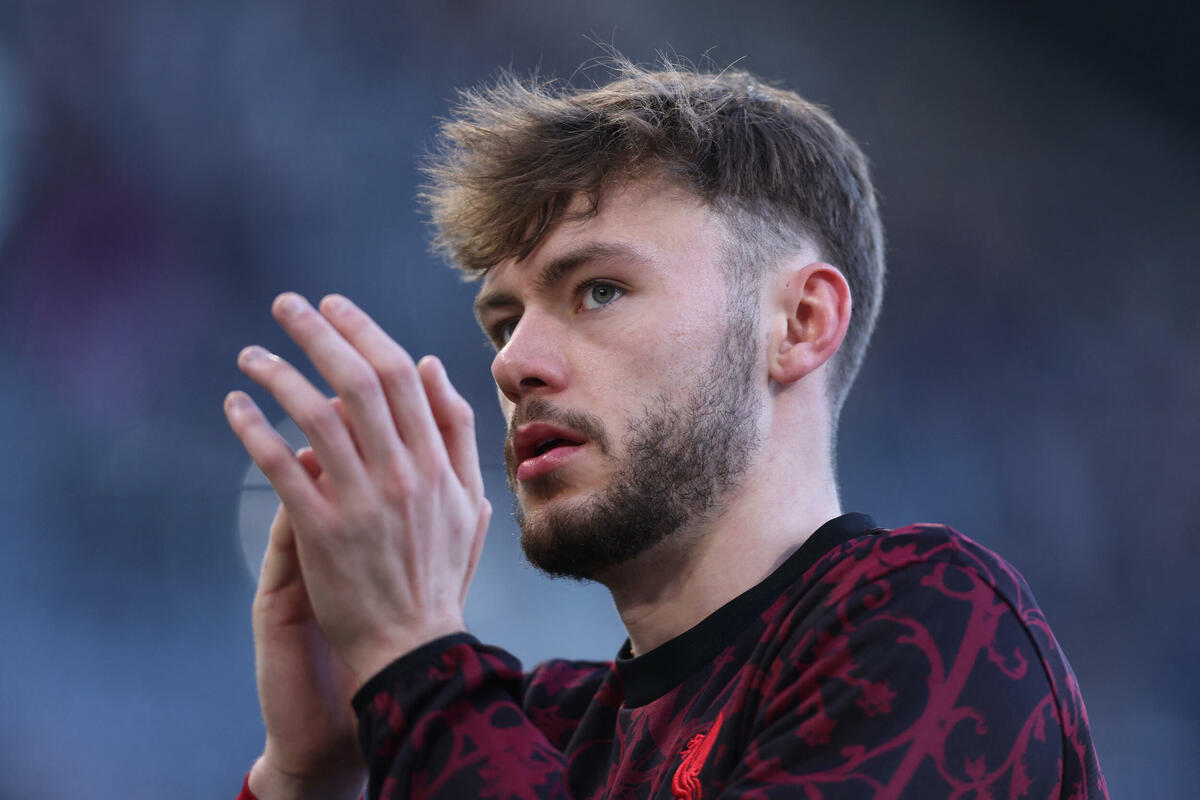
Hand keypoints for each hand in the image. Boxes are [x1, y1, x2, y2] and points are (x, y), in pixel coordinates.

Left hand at [225, 293, 490, 771]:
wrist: (412, 646)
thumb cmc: (440, 571)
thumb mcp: (471, 498)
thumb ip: (457, 430)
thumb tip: (429, 365)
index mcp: (437, 460)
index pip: (399, 373)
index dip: (362, 331)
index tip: (334, 305)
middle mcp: (402, 472)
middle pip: (357, 380)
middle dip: (318, 331)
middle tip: (286, 304)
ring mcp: (361, 501)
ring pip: (316, 415)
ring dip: (279, 375)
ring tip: (251, 354)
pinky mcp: (321, 531)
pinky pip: (281, 467)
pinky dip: (255, 430)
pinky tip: (235, 407)